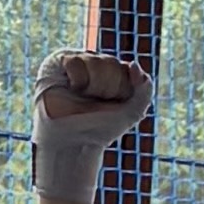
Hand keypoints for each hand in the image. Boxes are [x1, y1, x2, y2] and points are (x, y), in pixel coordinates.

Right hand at [32, 52, 151, 203]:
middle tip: (94, 103)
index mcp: (115, 75)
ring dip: (92, 85)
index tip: (114, 103)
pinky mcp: (59, 62)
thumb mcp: (132, 112)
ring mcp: (78, 62)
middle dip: (107, 89)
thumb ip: (145, 89)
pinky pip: (76, 61)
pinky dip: (77, 80)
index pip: (127, 68)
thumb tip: (134, 64)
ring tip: (82, 96)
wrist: (72, 142)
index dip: (122, 89)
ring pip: (95, 61)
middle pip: (111, 63)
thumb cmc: (99, 129)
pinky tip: (72, 89)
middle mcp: (97, 65)